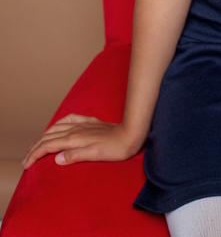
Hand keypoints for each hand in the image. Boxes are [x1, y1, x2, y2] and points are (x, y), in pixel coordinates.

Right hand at [21, 114, 143, 169]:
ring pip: (56, 128)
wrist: (131, 134)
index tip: (26, 164)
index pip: (48, 146)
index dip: (35, 154)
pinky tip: (57, 126)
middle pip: (48, 137)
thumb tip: (56, 159)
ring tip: (36, 145)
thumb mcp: (96, 155)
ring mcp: (82, 124)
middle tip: (26, 159)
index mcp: (75, 139)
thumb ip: (75, 156)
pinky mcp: (90, 122)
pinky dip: (58, 124)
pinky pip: (69, 119)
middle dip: (35, 147)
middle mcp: (76, 130)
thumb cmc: (116, 149)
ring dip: (43, 136)